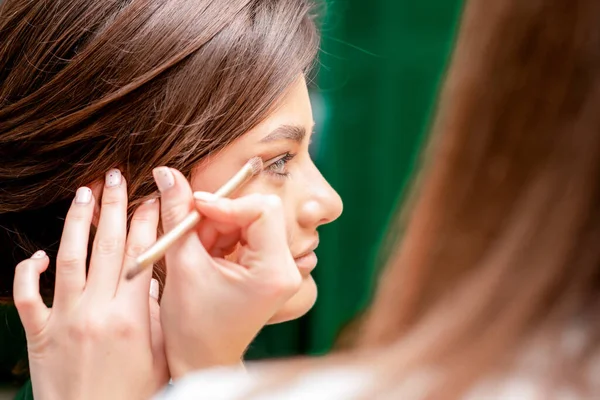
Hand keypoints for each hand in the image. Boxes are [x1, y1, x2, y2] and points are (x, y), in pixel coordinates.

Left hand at [13, 170, 168, 399]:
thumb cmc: (135, 396)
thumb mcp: (160, 355)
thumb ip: (156, 315)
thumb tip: (149, 283)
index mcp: (130, 317)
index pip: (139, 255)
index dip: (146, 223)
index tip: (151, 199)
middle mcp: (95, 312)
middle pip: (105, 247)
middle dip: (113, 207)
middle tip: (116, 177)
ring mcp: (63, 321)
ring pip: (68, 260)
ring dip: (77, 223)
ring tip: (85, 194)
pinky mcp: (40, 336)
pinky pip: (28, 298)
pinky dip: (28, 273)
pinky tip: (38, 255)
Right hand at [153, 167, 300, 378]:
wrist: (203, 360)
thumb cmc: (191, 325)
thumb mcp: (182, 265)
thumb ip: (177, 214)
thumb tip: (167, 172)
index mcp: (274, 271)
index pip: (262, 210)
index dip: (226, 203)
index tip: (194, 208)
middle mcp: (286, 268)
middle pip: (258, 212)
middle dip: (220, 217)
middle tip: (191, 233)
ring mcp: (282, 269)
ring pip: (250, 220)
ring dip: (218, 227)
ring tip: (197, 252)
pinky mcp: (271, 268)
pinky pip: (248, 234)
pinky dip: (223, 236)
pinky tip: (207, 256)